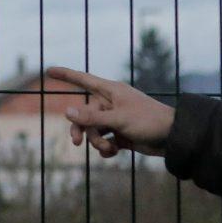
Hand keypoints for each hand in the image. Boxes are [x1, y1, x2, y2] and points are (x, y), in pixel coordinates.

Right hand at [45, 66, 175, 158]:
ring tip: (109, 149)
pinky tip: (115, 152)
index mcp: (111, 92)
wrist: (172, 138)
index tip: (48, 70)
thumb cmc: (148, 121)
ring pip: (93, 130)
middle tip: (77, 143)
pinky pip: (104, 141)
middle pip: (84, 114)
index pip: (83, 80)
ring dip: (97, 142)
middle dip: (81, 129)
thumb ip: (92, 118)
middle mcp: (111, 103)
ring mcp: (115, 119)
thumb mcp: (118, 120)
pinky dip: (106, 149)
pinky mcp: (121, 134)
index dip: (65, 75)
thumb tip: (67, 112)